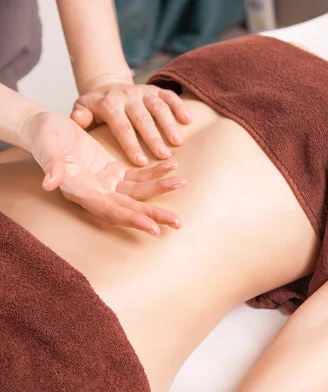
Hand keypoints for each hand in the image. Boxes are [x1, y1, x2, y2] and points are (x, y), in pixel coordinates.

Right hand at [20, 110, 187, 234]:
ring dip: (161, 190)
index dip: (132, 220)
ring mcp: (107, 184)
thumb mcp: (48, 149)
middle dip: (154, 215)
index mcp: (82, 193)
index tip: (153, 229)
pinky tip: (172, 167)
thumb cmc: (44, 138)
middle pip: (130, 208)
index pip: (111, 211)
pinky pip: (139, 176)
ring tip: (183, 184)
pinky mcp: (114, 172)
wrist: (45, 128)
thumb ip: (52, 167)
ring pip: (139, 192)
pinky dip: (156, 172)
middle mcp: (97, 193)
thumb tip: (50, 183)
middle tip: (178, 222)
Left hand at [71, 81, 191, 165]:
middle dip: (154, 138)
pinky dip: (180, 107)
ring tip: (178, 142)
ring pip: (158, 107)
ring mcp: (143, 91)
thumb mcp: (81, 110)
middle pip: (142, 118)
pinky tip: (188, 120)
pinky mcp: (156, 90)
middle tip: (164, 156)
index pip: (121, 126)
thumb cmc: (95, 108)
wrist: (106, 86)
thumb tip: (79, 118)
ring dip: (169, 125)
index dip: (131, 144)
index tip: (141, 161)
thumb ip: (80, 116)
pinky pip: (170, 96)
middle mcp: (127, 95)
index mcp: (108, 103)